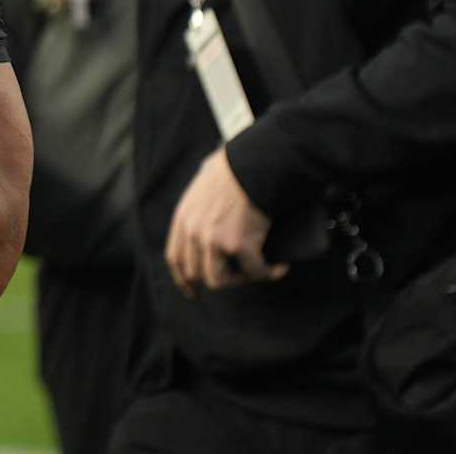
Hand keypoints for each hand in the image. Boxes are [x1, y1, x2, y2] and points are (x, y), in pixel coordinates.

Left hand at [165, 148, 288, 295]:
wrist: (256, 164)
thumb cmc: (236, 168)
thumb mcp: (203, 183)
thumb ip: (200, 202)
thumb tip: (206, 200)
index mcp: (183, 218)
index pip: (176, 258)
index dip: (184, 279)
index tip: (192, 291)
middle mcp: (194, 232)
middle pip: (199, 273)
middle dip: (221, 278)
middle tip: (241, 274)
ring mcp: (214, 240)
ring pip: (221, 280)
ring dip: (241, 279)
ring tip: (258, 270)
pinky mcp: (239, 244)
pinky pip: (255, 271)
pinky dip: (270, 273)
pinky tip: (280, 268)